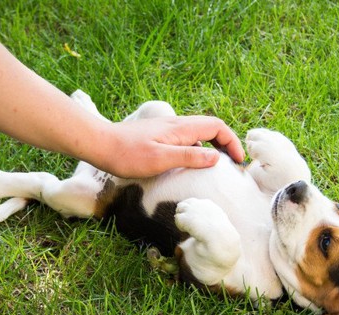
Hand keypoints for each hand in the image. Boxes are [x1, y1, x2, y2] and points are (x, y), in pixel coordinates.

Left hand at [88, 115, 245, 178]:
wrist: (100, 145)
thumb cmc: (127, 155)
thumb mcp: (160, 159)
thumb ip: (189, 156)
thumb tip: (216, 157)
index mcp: (181, 128)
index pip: (217, 126)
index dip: (232, 141)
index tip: (237, 161)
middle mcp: (177, 124)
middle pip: (211, 127)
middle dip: (226, 143)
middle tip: (232, 163)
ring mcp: (167, 129)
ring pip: (199, 132)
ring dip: (213, 145)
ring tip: (217, 165)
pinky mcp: (159, 136)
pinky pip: (187, 138)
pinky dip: (198, 148)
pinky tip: (192, 164)